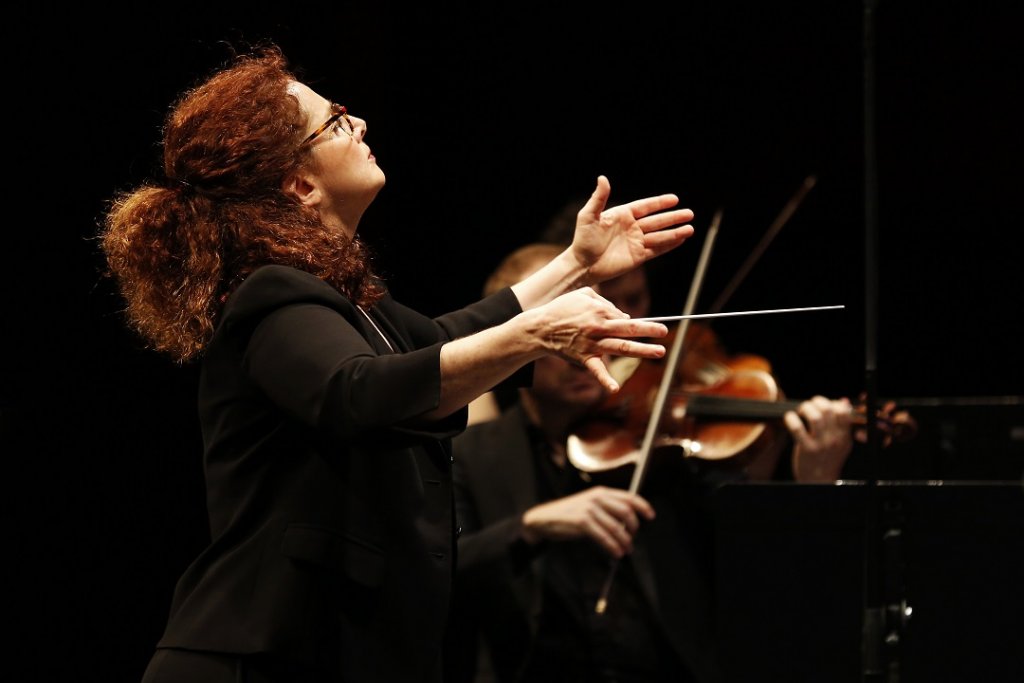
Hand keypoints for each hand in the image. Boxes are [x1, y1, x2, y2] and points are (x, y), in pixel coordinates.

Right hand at [521, 486, 655, 557]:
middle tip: (633, 538)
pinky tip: (616, 553)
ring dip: (624, 541)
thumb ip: (607, 509)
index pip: (628, 496)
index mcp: (600, 492)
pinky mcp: (582, 521)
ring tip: (625, 550)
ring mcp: (589, 509)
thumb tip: (627, 524)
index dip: (643, 506)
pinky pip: (604, 536)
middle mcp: (596, 498)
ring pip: (616, 527)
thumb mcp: (589, 505)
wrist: (544, 519)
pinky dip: (613, 546)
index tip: (651, 516)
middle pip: (626, 512)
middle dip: (633, 528)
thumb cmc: (568, 514)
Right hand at [533, 287, 667, 391]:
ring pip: (621, 347)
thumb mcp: (583, 295)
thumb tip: (624, 316)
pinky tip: (614, 389)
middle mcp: (598, 328)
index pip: (622, 316)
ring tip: (659, 351)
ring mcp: (592, 345)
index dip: (628, 320)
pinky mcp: (584, 358)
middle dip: (648, 330)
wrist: (540, 329)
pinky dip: (605, 380)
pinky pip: (596, 370)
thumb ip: (605, 303)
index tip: (636, 325)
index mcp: (599, 312)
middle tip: (665, 332)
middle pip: (628, 329)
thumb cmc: (562, 309)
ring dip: (641, 350)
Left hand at [570, 175, 694, 283]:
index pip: (645, 207)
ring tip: (690, 228)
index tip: (674, 199)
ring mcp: (636, 242)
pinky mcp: (638, 257)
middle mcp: (631, 227)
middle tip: (689, 213)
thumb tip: (602, 178)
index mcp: (622, 215)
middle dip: (673, 218)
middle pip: (657, 221)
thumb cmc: (583, 240)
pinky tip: (680, 240)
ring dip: (675, 232)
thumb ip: (598, 198)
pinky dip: (669, 245)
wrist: (582, 265)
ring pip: (660, 236)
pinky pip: (656, 249)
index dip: (660, 203)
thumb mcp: (588, 216)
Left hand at [786, 396, 854, 481]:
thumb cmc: (828, 458)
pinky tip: (790, 417)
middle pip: (828, 410)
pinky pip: (797, 428)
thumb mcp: (841, 442)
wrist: (820, 480)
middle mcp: (834, 439)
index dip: (833, 402)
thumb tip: (842, 400)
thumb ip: (842, 423)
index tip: (825, 404)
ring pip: (815, 417)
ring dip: (805, 408)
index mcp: (844, 436)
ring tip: (801, 410)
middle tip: (810, 405)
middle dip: (817, 401)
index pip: (843, 411)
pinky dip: (791, 418)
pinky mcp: (806, 449)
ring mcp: (821, 444)